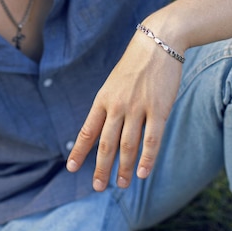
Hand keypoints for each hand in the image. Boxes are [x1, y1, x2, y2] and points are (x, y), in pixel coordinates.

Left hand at [66, 31, 182, 190]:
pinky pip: (151, 140)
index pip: (88, 130)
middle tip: (98, 187)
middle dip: (101, 168)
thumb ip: (110, 106)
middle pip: (106, 144)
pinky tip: (142, 173)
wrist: (158, 43)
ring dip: (123, 168)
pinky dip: (146, 159)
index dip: (80, 151)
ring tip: (121, 184)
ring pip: (128, 146)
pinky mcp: (159, 109)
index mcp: (103, 98)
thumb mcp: (115, 83)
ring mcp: (138, 108)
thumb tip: (105, 130)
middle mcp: (117, 105)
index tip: (72, 168)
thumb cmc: (136, 65)